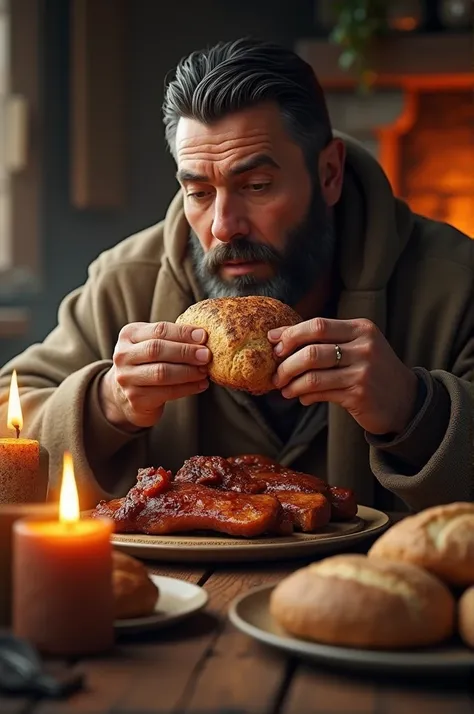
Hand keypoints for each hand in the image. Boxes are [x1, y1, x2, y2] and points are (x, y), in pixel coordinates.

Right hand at [99, 321, 210, 429]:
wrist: (125, 394)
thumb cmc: (148, 363)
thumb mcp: (153, 344)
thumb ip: (173, 339)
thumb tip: (204, 337)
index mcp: (129, 335)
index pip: (158, 330)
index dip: (183, 332)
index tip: (203, 336)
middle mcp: (123, 355)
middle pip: (157, 350)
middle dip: (186, 352)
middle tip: (206, 355)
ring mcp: (127, 378)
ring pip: (161, 373)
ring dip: (188, 372)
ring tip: (204, 371)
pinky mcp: (136, 398)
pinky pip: (166, 392)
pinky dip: (187, 388)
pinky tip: (201, 385)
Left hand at [269, 317, 417, 435]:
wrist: (406, 400)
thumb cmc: (373, 371)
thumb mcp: (358, 347)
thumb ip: (326, 341)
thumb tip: (278, 339)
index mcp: (361, 329)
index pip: (318, 325)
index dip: (291, 334)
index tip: (273, 344)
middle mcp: (364, 347)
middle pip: (311, 351)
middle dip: (286, 363)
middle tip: (275, 373)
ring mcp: (363, 371)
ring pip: (313, 375)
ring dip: (292, 383)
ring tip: (284, 389)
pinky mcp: (359, 394)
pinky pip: (321, 393)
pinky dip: (305, 396)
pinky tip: (301, 398)